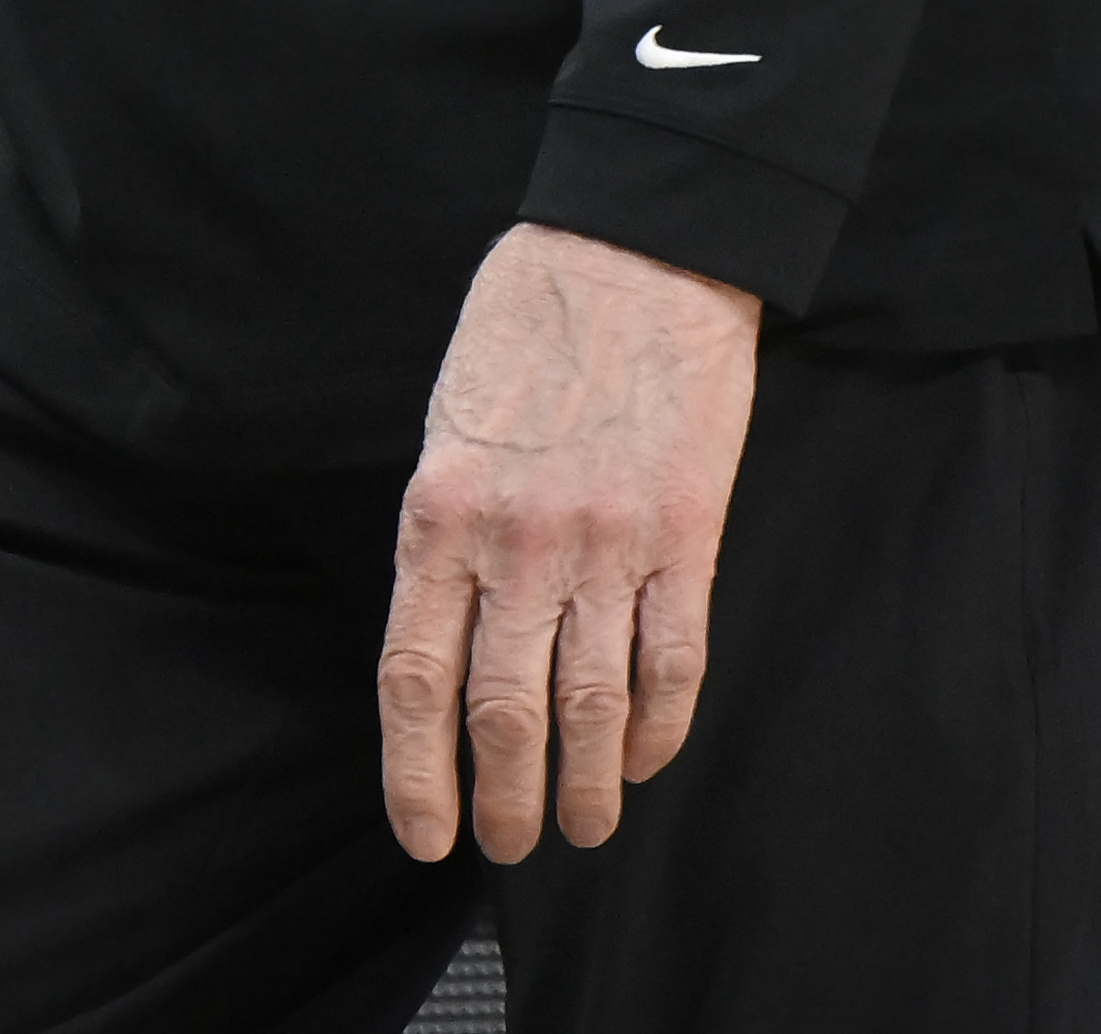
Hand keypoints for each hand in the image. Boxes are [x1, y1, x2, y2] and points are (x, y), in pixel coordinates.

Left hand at [378, 225, 760, 867]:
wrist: (634, 253)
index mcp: (440, 515)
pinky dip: (656, 727)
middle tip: (507, 848)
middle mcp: (518, 543)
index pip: (414, 679)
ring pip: (589, 706)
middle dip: (501, 800)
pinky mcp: (686, 535)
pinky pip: (671, 660)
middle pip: (501, 712)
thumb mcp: (448, 425)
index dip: (418, 773)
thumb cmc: (527, 328)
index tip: (424, 834)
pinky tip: (640, 759)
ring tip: (579, 828)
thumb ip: (446, 534)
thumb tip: (444, 637)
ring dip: (582, 787)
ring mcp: (607, 545)